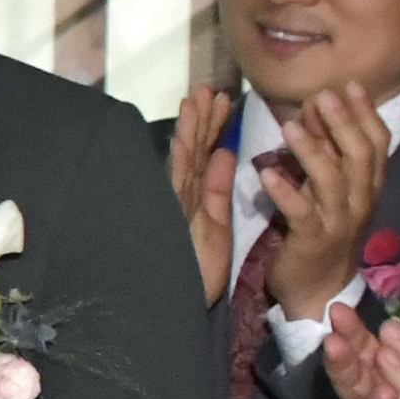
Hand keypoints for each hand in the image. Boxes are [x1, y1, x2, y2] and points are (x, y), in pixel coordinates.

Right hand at [166, 84, 239, 296]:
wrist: (178, 310)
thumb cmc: (197, 275)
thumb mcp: (218, 226)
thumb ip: (220, 191)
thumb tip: (227, 153)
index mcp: (199, 199)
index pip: (207, 155)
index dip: (213, 126)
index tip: (221, 98)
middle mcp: (184, 200)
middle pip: (194, 152)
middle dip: (200, 120)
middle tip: (207, 87)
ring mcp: (175, 211)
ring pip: (184, 164)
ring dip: (188, 133)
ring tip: (194, 100)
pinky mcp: (172, 225)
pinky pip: (177, 192)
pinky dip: (179, 167)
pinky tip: (182, 142)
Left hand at [249, 78, 395, 322]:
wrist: (317, 288)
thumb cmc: (321, 232)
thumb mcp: (330, 190)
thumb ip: (326, 153)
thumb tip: (315, 110)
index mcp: (368, 185)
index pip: (376, 142)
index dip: (365, 112)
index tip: (348, 84)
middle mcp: (360, 199)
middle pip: (358, 154)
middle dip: (341, 122)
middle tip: (321, 96)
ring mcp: (339, 221)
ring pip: (332, 179)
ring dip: (311, 150)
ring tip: (290, 125)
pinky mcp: (313, 241)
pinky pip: (301, 213)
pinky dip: (285, 192)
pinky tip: (266, 174)